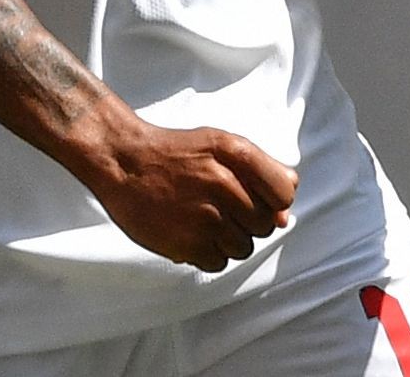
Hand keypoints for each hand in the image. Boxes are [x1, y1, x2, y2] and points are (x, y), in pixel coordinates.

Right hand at [81, 113, 297, 271]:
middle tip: (222, 208)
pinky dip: (209, 254)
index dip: (275, 201)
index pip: (284, 194)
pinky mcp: (186, 243)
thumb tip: (284, 216)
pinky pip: (219, 263)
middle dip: (249, 221)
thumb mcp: (221, 145)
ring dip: (229, 240)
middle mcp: (223, 184)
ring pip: (243, 248)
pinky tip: (192, 233)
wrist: (124, 163)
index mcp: (235, 154)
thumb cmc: (176, 154)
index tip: (256, 199)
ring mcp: (204, 216)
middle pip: (264, 225)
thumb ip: (261, 172)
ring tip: (204, 220)